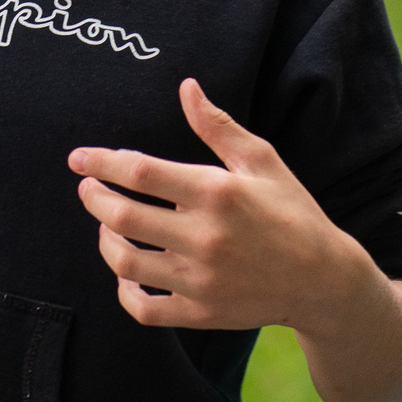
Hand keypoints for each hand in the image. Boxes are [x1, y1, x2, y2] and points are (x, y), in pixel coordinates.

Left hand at [69, 78, 367, 331]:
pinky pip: (143, 309)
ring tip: (107, 224)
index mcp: (216, 192)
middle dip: (93, 197)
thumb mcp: (261, 160)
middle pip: (122, 215)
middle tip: (87, 188)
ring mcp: (200, 280)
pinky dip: (124, 291)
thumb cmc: (291, 210)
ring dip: (105, 239)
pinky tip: (126, 271)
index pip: (140, 172)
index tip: (79, 158)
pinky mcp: (201, 314)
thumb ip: (217, 126)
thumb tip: (186, 87)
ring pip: (125, 262)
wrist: (323, 280)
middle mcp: (204, 237)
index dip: (101, 162)